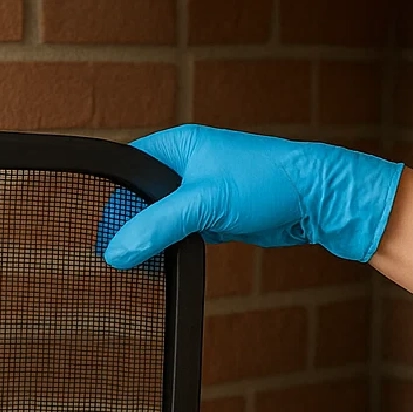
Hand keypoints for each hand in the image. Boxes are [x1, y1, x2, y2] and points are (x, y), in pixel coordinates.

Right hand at [101, 124, 403, 269]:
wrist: (316, 200)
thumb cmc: (268, 182)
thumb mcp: (204, 203)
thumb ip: (157, 227)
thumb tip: (117, 252)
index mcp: (177, 146)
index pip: (126, 168)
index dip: (109, 197)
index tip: (96, 230)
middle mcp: (185, 166)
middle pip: (139, 197)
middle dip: (127, 224)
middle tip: (112, 252)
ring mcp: (198, 193)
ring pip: (158, 219)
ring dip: (149, 239)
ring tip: (133, 261)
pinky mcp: (211, 217)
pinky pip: (177, 234)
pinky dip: (169, 248)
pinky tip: (161, 263)